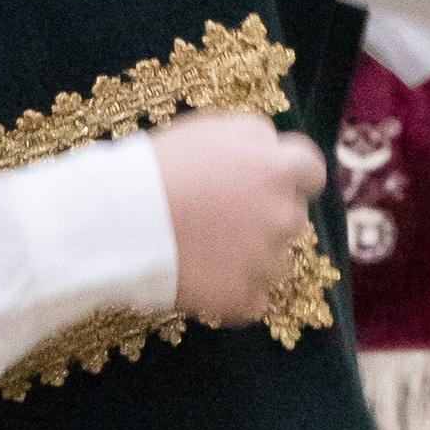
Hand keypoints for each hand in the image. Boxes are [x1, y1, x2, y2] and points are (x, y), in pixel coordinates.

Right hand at [153, 114, 326, 322]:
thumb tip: (272, 149)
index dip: (289, 180)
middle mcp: (284, 216)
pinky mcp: (244, 299)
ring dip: (252, 259)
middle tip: (221, 219)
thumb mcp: (211, 129)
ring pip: (276, 264)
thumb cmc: (158, 168)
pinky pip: (254, 300)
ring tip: (207, 251)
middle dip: (265, 219)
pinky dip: (235, 294)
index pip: (311, 173)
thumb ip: (254, 138)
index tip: (269, 186)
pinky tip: (204, 279)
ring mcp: (266, 262)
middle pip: (292, 220)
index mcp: (278, 169)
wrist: (118, 221)